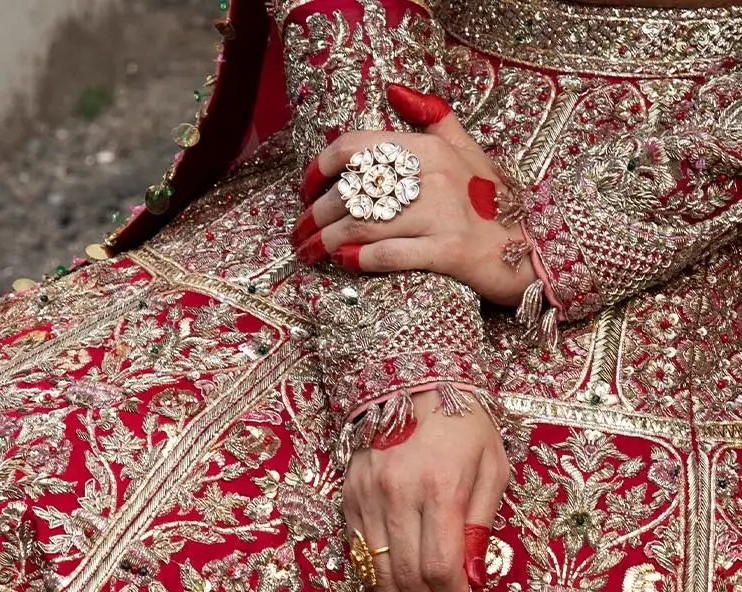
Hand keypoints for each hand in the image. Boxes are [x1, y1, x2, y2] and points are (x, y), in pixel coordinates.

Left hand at [293, 85, 536, 308]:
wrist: (531, 249)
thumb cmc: (491, 202)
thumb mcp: (466, 148)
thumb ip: (431, 118)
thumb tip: (395, 91)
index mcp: (429, 147)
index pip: (357, 147)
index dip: (320, 169)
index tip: (305, 191)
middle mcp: (433, 175)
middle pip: (352, 191)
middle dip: (315, 216)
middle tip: (298, 234)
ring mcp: (441, 213)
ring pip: (363, 224)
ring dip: (325, 242)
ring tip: (307, 254)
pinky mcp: (447, 251)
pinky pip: (390, 254)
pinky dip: (359, 259)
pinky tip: (342, 263)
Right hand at [342, 390, 507, 591]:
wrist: (411, 379)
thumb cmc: (464, 423)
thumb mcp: (492, 468)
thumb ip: (482, 525)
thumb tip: (473, 581)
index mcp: (439, 487)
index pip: (440, 564)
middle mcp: (397, 495)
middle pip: (407, 578)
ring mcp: (367, 499)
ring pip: (378, 574)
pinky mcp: (349, 500)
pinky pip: (361, 555)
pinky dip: (377, 585)